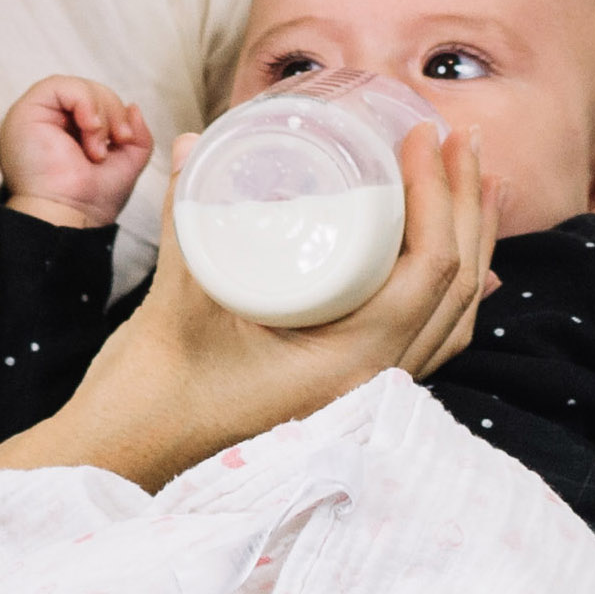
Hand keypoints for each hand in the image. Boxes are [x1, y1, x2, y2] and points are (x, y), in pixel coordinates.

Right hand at [0, 76, 153, 227]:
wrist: (69, 215)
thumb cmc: (91, 198)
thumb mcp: (126, 162)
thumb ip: (136, 134)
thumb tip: (133, 106)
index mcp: (70, 132)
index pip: (98, 103)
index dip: (117, 113)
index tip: (126, 139)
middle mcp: (51, 121)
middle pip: (91, 91)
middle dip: (112, 111)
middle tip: (117, 141)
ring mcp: (37, 115)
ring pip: (78, 87)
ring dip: (100, 112)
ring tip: (97, 146)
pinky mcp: (26, 111)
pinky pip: (60, 85)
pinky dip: (84, 102)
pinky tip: (90, 127)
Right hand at [62, 122, 500, 485]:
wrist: (121, 457)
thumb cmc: (148, 392)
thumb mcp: (176, 297)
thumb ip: (190, 215)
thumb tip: (195, 143)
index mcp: (346, 367)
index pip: (428, 271)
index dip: (439, 196)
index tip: (422, 136)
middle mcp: (368, 387)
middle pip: (456, 291)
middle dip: (469, 209)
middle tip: (461, 139)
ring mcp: (360, 395)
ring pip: (447, 319)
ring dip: (469, 246)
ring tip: (473, 182)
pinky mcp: (342, 391)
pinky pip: (419, 341)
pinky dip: (444, 295)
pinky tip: (455, 262)